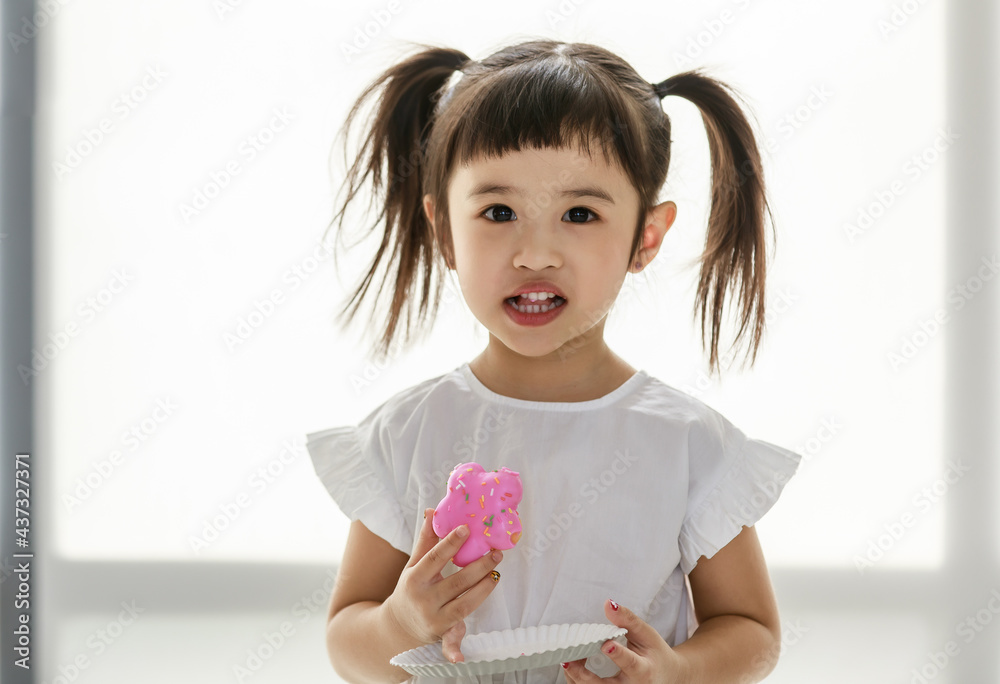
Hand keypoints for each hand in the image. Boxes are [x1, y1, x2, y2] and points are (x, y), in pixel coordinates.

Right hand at [383, 508, 502, 662]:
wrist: (396, 627)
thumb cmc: (411, 588)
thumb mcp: (414, 564)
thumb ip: (426, 540)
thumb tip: (432, 511)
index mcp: (415, 578)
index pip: (435, 558)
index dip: (450, 543)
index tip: (467, 528)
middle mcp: (424, 599)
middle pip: (457, 581)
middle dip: (478, 566)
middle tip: (496, 552)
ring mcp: (433, 618)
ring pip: (464, 604)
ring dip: (484, 589)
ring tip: (497, 572)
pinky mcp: (442, 633)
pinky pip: (449, 642)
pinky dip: (453, 650)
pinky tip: (461, 657)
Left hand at [561, 599, 689, 683]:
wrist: (667, 676)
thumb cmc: (655, 654)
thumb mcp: (647, 634)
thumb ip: (628, 620)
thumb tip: (609, 604)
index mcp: (645, 671)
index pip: (631, 664)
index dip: (619, 655)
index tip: (606, 645)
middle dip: (583, 675)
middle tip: (568, 660)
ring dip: (576, 677)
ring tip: (568, 657)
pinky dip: (578, 679)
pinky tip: (574, 664)